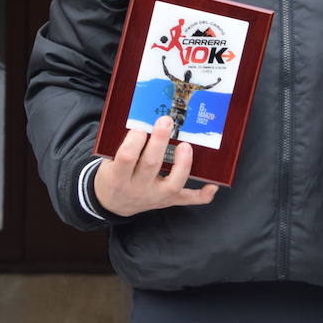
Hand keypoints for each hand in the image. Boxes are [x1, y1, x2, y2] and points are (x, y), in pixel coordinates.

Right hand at [94, 116, 218, 215]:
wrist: (113, 203)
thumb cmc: (113, 175)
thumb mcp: (109, 161)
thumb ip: (123, 145)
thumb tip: (142, 118)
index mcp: (118, 176)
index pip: (126, 158)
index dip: (134, 142)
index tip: (140, 129)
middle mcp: (137, 188)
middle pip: (150, 165)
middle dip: (160, 141)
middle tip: (166, 121)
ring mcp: (155, 196)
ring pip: (173, 183)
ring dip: (182, 164)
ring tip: (186, 145)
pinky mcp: (168, 201)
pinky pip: (188, 199)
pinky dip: (202, 194)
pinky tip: (213, 184)